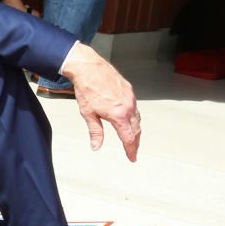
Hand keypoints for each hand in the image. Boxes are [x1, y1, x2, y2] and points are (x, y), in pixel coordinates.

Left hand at [60, 43, 141, 161]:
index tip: (132, 157)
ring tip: (132, 138)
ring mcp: (130, 98)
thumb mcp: (88, 114)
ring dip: (136, 130)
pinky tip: (129, 119)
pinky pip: (135, 107)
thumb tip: (96, 146)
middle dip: (135, 143)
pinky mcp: (129, 90)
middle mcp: (128, 106)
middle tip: (133, 151)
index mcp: (118, 115)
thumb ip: (95, 132)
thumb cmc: (87, 88)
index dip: (130, 150)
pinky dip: (134, 117)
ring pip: (137, 118)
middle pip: (136, 130)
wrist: (88, 67)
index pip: (128, 138)